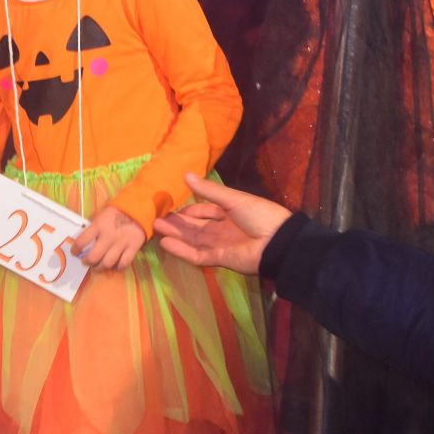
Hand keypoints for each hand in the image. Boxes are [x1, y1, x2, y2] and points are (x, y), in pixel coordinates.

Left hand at [72, 205, 144, 269]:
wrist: (138, 209)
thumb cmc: (117, 213)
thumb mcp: (101, 217)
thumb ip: (93, 229)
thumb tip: (84, 242)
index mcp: (98, 226)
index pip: (81, 241)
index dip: (75, 249)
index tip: (74, 253)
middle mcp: (108, 236)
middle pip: (93, 257)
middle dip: (87, 262)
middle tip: (86, 262)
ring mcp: (121, 243)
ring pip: (107, 263)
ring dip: (100, 267)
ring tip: (98, 267)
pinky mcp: (133, 248)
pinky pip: (123, 263)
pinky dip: (117, 267)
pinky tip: (114, 266)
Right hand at [153, 173, 291, 274]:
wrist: (278, 242)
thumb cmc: (260, 215)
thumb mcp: (233, 199)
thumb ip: (209, 191)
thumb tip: (185, 174)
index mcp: (229, 213)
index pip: (204, 211)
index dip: (188, 210)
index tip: (170, 206)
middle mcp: (222, 229)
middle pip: (195, 226)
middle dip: (177, 222)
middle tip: (155, 217)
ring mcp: (219, 245)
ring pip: (192, 239)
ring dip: (175, 234)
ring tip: (155, 227)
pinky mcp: (218, 259)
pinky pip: (196, 255)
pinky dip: (180, 250)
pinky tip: (165, 243)